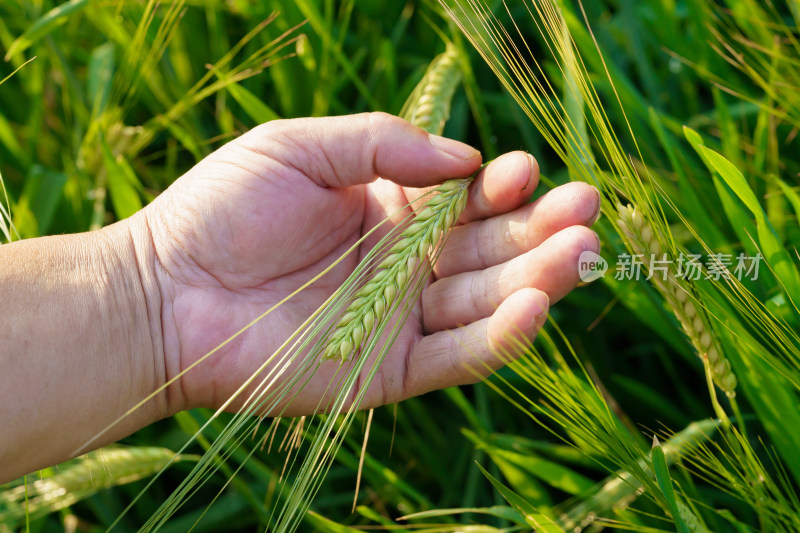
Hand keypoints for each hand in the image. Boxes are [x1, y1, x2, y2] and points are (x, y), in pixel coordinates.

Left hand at [133, 112, 600, 415]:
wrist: (165, 291)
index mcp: (388, 210)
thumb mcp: (300, 149)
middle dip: (541, 229)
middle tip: (586, 210)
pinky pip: (457, 357)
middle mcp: (404, 265)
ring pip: (485, 301)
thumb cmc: (222, 210)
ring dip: (537, 280)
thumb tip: (464, 157)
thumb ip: (382, 145)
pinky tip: (533, 308)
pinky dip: (498, 337)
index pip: (465, 199)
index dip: (501, 185)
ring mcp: (399, 320)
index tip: (523, 171)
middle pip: (489, 249)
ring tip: (582, 254)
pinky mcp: (388, 371)